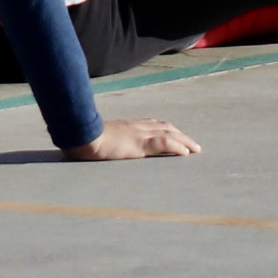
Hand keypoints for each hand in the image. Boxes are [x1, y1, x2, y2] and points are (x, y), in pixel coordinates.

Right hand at [64, 118, 200, 161]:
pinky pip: (164, 144)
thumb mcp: (99, 136)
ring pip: (169, 134)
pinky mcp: (140, 144)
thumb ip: (105, 139)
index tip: (176, 135)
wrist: (82, 136)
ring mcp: (139, 134)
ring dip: (184, 141)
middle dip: (180, 135)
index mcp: (128, 125)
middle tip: (192, 144)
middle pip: (165, 127)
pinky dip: (177, 147)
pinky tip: (186, 153)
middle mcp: (137, 126)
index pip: (152, 124)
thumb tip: (99, 145)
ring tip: (195, 149)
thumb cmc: (85, 137)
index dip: (166, 130)